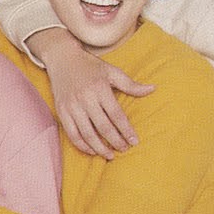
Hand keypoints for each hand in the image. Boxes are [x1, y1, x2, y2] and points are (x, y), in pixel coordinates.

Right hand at [31, 29, 154, 158]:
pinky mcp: (61, 111)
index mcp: (100, 89)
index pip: (116, 115)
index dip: (126, 130)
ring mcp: (71, 106)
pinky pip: (72, 134)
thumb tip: (152, 89)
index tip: (134, 141)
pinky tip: (93, 150)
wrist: (62, 58)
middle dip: (115, 141)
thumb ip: (131, 84)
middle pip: (103, 127)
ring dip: (100, 147)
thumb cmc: (91, 66)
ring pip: (87, 134)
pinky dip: (82, 145)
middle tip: (124, 149)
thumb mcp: (112, 71)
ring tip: (111, 155)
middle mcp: (85, 98)